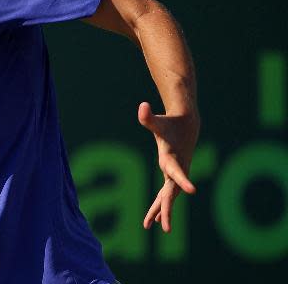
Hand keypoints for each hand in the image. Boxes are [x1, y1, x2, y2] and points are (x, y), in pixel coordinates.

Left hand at [138, 101, 198, 232]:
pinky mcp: (172, 176)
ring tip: (153, 226)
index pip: (178, 172)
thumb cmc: (170, 123)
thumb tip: (141, 106)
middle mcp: (175, 170)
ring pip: (168, 197)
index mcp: (172, 159)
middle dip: (168, 209)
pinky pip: (166, 194)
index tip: (192, 190)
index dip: (183, 180)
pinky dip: (161, 205)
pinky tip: (155, 218)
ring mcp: (175, 175)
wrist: (186, 126)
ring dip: (161, 211)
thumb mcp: (158, 121)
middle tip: (165, 228)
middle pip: (172, 193)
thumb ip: (148, 117)